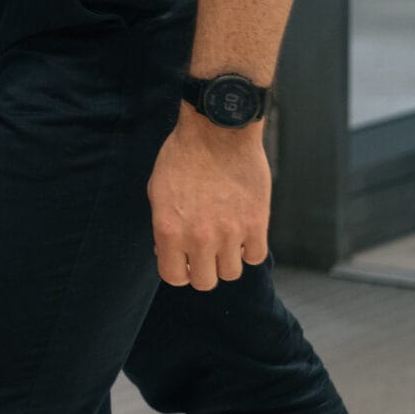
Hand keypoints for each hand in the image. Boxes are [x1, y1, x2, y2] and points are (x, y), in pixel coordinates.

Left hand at [147, 106, 271, 289]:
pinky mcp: (257, 223)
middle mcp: (199, 238)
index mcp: (169, 231)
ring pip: (232, 273)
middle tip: (204, 253)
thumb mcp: (157, 191)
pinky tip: (242, 234)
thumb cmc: (182, 156)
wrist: (217, 132)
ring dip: (227, 260)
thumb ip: (163, 226)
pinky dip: (249, 250)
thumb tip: (167, 250)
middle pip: (205, 281)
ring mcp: (230, 233)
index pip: (174, 277)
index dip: (178, 271)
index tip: (182, 261)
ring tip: (224, 240)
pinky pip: (255, 256)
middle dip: (202, 270)